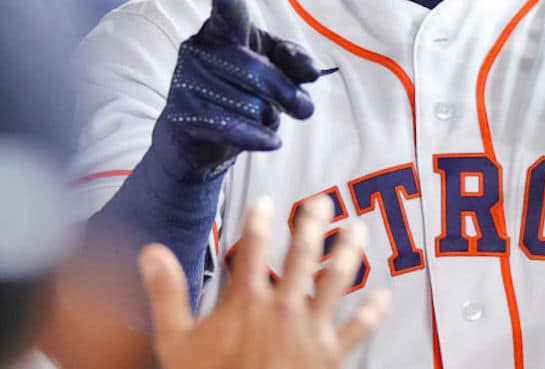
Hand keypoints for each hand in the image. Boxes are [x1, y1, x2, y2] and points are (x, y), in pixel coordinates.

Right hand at [139, 196, 389, 368]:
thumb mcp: (175, 341)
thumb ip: (167, 293)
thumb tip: (150, 251)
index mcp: (248, 300)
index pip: (254, 248)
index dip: (259, 221)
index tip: (266, 201)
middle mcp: (284, 307)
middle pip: (303, 254)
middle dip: (313, 224)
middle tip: (322, 201)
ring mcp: (310, 329)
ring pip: (337, 280)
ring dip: (349, 252)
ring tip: (358, 230)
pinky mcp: (329, 354)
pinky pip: (357, 330)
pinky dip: (372, 313)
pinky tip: (384, 297)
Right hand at [158, 0, 329, 179]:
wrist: (201, 133)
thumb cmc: (242, 87)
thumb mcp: (273, 67)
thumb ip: (294, 62)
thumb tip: (313, 72)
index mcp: (221, 28)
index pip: (227, 15)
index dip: (229, 6)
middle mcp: (198, 49)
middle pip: (256, 71)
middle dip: (286, 93)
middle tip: (305, 109)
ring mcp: (186, 81)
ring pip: (248, 103)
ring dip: (269, 117)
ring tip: (264, 117)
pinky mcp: (182, 115)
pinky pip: (231, 127)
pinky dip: (258, 137)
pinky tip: (272, 142)